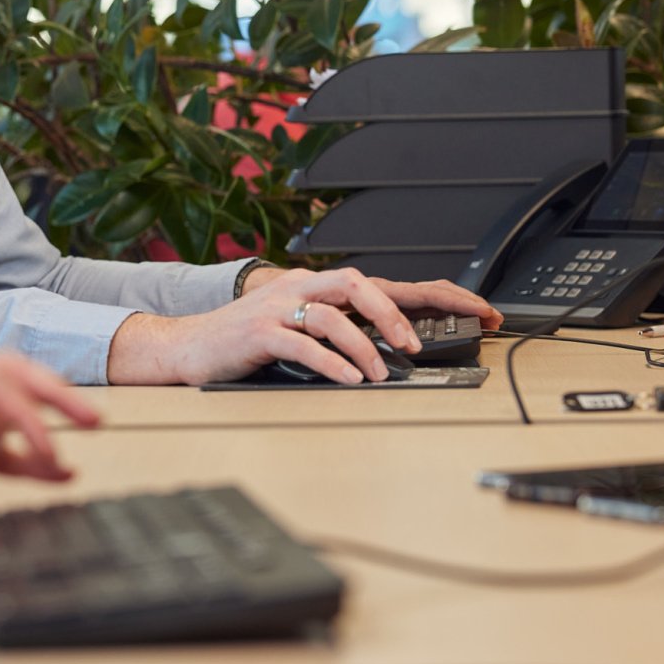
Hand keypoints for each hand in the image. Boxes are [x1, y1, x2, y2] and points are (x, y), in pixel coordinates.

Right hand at [107, 266, 500, 385]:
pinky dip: (330, 363)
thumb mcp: (296, 329)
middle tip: (411, 346)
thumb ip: (336, 330)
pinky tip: (347, 380)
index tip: (477, 313)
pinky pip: (302, 344)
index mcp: (313, 287)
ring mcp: (275, 308)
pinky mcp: (258, 333)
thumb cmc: (243, 342)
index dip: (433, 295)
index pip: (379, 282)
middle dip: (392, 313)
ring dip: (363, 347)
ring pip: (332, 316)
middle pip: (356, 283)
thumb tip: (392, 351)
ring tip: (378, 375)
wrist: (186, 348)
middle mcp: (297, 288)